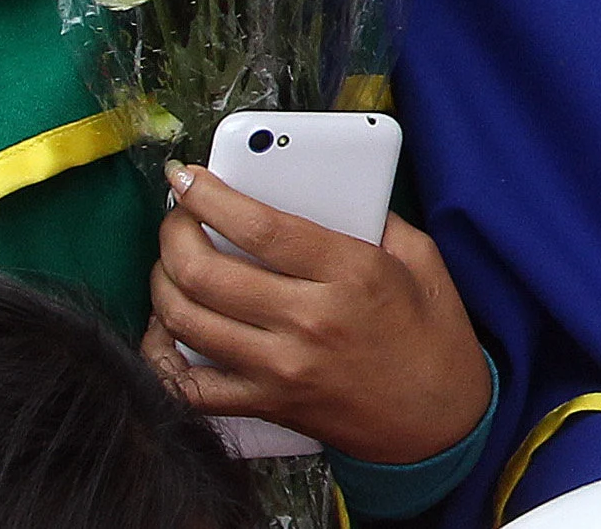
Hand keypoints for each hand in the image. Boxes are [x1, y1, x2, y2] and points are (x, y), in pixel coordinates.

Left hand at [144, 164, 492, 465]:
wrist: (439, 423)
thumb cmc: (435, 340)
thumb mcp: (422, 263)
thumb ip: (378, 220)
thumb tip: (325, 191)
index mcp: (353, 274)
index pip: (260, 228)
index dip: (209, 196)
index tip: (186, 177)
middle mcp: (309, 322)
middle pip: (207, 271)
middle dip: (174, 232)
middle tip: (176, 216)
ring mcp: (281, 368)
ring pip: (186, 319)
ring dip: (162, 282)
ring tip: (168, 263)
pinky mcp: (265, 404)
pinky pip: (188, 385)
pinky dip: (161, 355)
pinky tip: (164, 329)